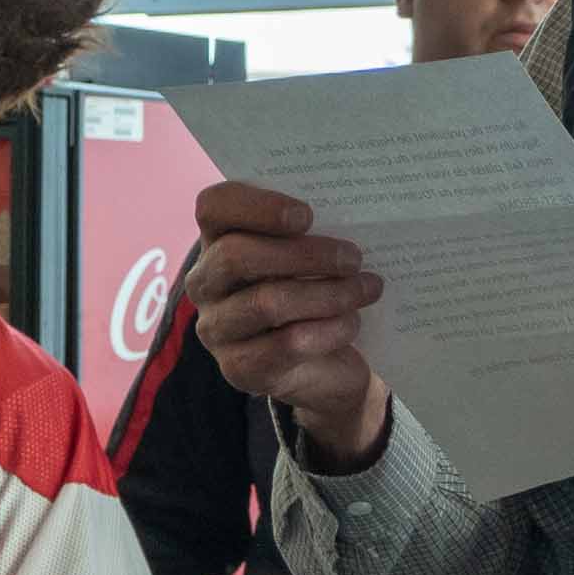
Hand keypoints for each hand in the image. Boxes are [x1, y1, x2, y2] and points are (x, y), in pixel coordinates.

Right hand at [187, 181, 390, 467]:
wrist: (324, 366)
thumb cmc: (314, 291)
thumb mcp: (309, 256)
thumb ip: (312, 232)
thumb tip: (349, 214)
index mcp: (217, 240)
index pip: (213, 207)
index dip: (256, 206)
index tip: (306, 215)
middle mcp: (205, 283)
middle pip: (235, 255)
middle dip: (304, 254)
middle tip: (353, 257)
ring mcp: (216, 329)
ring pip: (265, 302)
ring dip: (327, 293)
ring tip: (368, 288)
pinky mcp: (239, 368)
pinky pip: (286, 344)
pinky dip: (328, 330)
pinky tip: (353, 322)